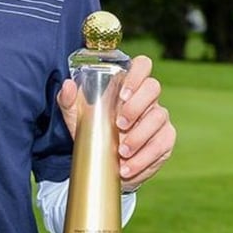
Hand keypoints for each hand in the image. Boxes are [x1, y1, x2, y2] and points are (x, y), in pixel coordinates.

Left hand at [58, 54, 175, 191]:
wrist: (103, 163)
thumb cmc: (92, 130)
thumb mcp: (76, 116)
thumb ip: (68, 100)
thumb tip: (68, 85)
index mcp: (128, 85)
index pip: (142, 65)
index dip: (137, 74)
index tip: (122, 94)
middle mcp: (147, 98)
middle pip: (153, 88)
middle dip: (136, 106)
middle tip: (119, 125)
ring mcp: (159, 117)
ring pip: (159, 117)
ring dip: (139, 136)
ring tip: (121, 152)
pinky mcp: (165, 140)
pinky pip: (161, 144)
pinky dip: (144, 158)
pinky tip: (128, 167)